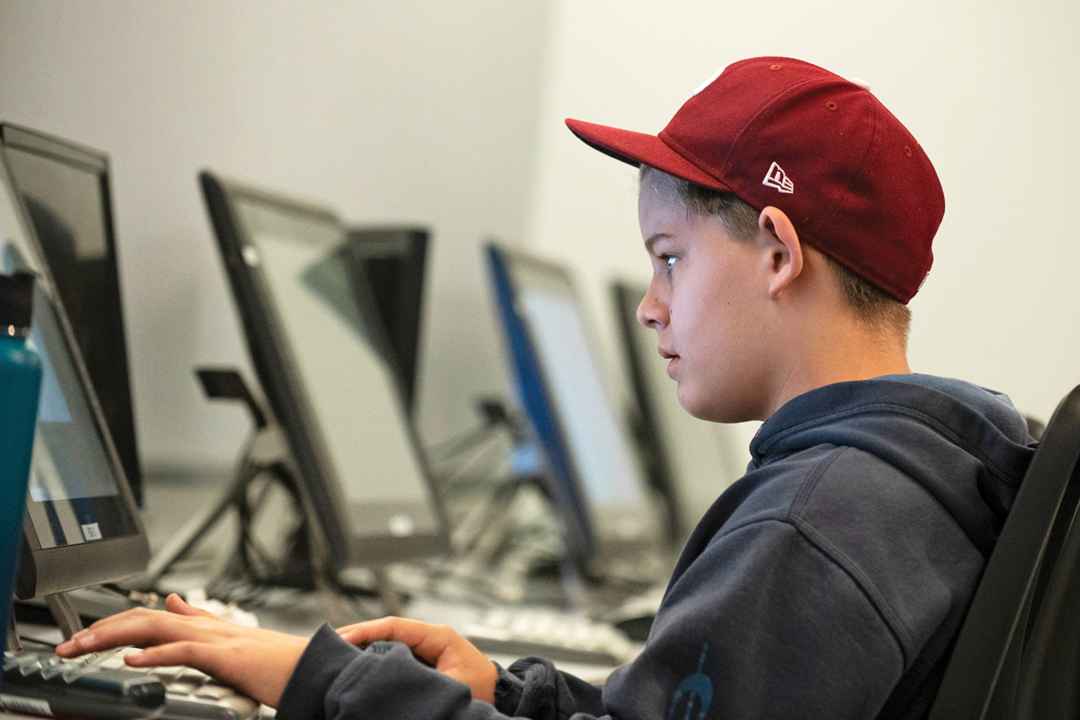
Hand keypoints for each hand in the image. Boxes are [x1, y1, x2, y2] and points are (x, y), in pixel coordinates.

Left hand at [55, 593, 308, 706]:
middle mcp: (208, 627)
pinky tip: (132, 659)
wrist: (316, 670)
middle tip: (68, 646)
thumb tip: (175, 604)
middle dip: (102, 630)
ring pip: (157, 628)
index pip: (153, 616)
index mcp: (208, 627)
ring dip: (115, 637)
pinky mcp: (228, 657)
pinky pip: (185, 651)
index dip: (115, 623)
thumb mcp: (234, 642)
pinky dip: (156, 654)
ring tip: (83, 647)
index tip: (83, 638)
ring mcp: (218, 640)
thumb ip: (203, 622)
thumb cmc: (281, 664)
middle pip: (146, 618)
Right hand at [337, 617, 497, 702]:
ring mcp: (427, 645)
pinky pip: (395, 651)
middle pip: (387, 630)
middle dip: (359, 636)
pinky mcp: (424, 657)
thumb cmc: (482, 693)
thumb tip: (391, 682)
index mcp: (439, 636)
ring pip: (388, 640)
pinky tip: (358, 663)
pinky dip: (376, 655)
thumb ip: (422, 680)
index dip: (366, 631)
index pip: (395, 626)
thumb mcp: (451, 686)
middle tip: (330, 645)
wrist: (501, 696)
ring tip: (337, 652)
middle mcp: (431, 636)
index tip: (342, 639)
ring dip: (365, 645)